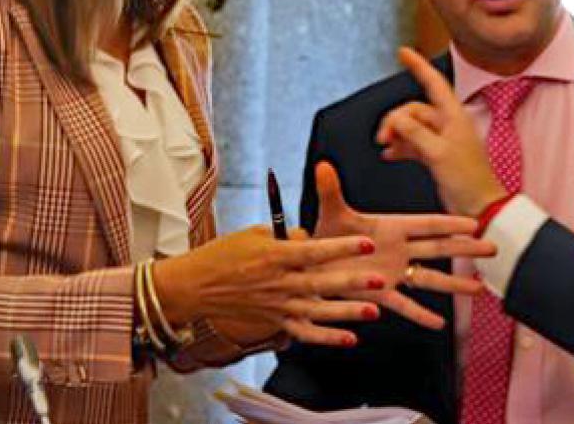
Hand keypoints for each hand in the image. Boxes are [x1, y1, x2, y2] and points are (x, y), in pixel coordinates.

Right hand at [151, 226, 385, 346]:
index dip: (341, 247)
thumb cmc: (224, 254)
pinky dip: (326, 338)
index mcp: (274, 255)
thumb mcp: (254, 234)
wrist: (195, 286)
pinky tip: (350, 339)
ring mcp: (277, 305)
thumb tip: (311, 238)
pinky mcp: (275, 321)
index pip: (314, 250)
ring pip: (318, 312)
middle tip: (379, 279)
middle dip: (352, 281)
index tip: (366, 242)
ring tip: (373, 312)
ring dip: (346, 313)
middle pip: (321, 283)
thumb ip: (287, 236)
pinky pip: (304, 333)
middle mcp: (279, 283)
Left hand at [313, 161, 494, 328]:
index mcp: (392, 227)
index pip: (427, 224)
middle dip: (466, 249)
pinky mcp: (381, 294)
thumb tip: (322, 165)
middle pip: (438, 249)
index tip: (475, 223)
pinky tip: (438, 324)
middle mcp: (399, 249)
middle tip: (493, 247)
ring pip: (429, 278)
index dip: (451, 224)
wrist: (313, 263)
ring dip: (454, 284)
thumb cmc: (326, 234)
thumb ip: (330, 191)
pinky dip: (420, 315)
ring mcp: (393, 272)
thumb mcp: (331, 213)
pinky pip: (404, 305)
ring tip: (480, 289)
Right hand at [376, 47, 509, 217]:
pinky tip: (389, 155)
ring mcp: (441, 140)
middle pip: (414, 109)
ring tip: (384, 146)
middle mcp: (447, 124)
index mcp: (453, 117)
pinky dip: (401, 147)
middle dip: (395, 120)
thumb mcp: (438, 154)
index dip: (418, 66)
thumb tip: (396, 119)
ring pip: (411, 127)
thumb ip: (415, 133)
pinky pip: (413, 144)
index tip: (403, 52)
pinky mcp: (436, 156)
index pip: (434, 83)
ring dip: (396, 134)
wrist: (481, 207)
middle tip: (382, 137)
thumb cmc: (468, 181)